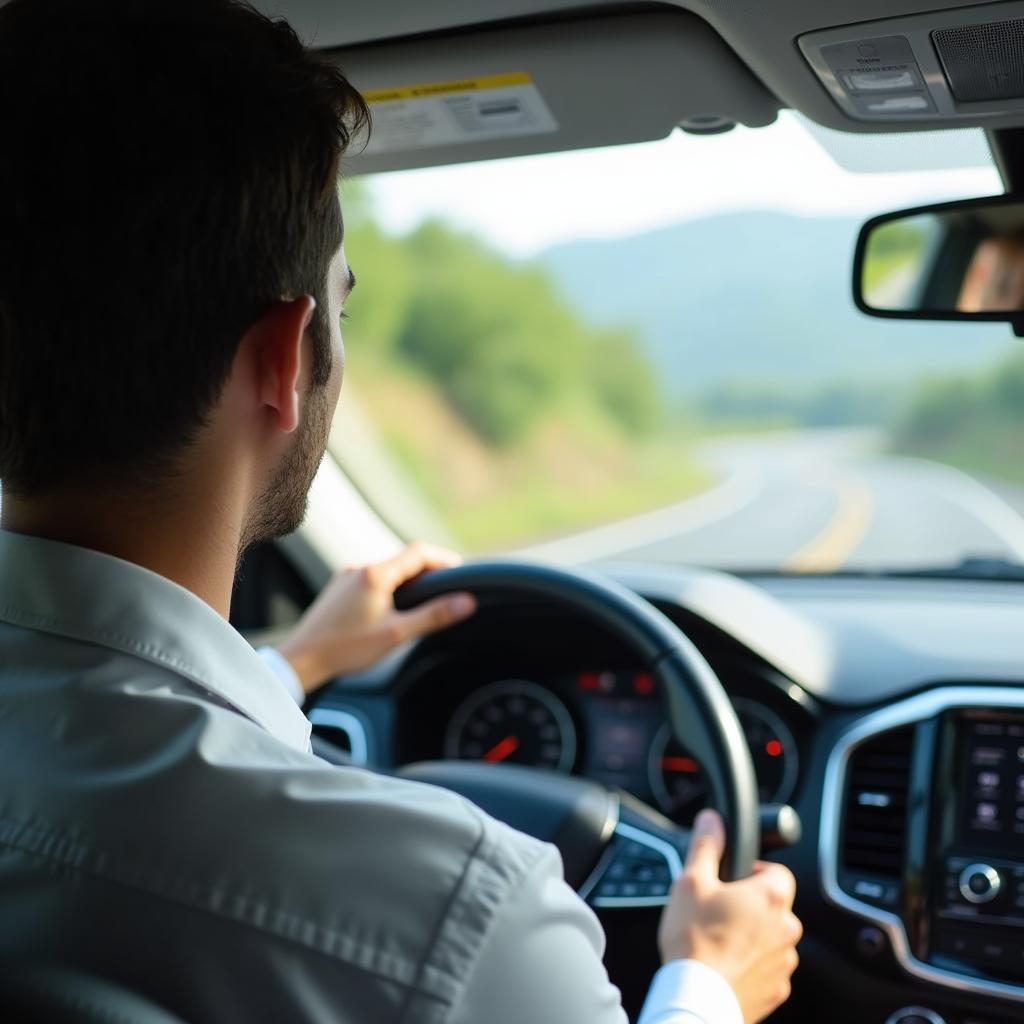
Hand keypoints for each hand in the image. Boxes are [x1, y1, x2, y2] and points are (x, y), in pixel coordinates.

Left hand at [276, 542, 475, 692]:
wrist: (302, 659)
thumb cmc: (346, 648)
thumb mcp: (396, 634)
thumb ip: (433, 616)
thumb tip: (466, 602)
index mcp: (376, 575)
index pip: (418, 552)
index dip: (443, 559)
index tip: (459, 570)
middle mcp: (360, 570)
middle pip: (403, 560)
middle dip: (427, 570)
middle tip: (446, 587)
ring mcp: (346, 578)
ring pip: (386, 571)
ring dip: (406, 580)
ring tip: (422, 600)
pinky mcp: (338, 590)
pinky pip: (371, 580)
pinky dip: (388, 587)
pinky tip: (390, 609)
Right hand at [657, 809, 801, 1023]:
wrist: (697, 1000)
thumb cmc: (695, 942)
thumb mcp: (691, 882)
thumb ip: (706, 845)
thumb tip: (712, 820)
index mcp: (772, 897)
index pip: (779, 870)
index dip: (756, 870)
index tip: (734, 879)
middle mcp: (787, 929)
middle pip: (775, 905)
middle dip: (750, 905)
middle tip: (719, 909)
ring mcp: (784, 963)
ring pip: (772, 938)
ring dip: (752, 935)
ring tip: (718, 939)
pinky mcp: (775, 990)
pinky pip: (767, 967)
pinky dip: (750, 964)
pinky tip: (724, 964)